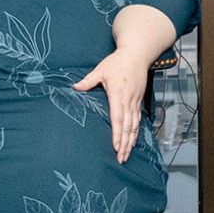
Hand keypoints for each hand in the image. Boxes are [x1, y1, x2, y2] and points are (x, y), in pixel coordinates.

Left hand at [73, 47, 155, 162]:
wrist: (137, 54)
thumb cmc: (118, 62)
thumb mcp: (101, 69)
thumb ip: (88, 80)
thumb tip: (74, 88)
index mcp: (118, 94)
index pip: (118, 118)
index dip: (117, 133)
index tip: (115, 146)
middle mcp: (128, 100)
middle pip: (128, 126)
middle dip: (125, 144)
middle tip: (121, 158)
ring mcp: (135, 101)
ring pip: (135, 125)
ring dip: (131, 141)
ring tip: (127, 154)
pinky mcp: (139, 101)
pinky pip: (138, 120)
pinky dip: (136, 132)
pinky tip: (133, 141)